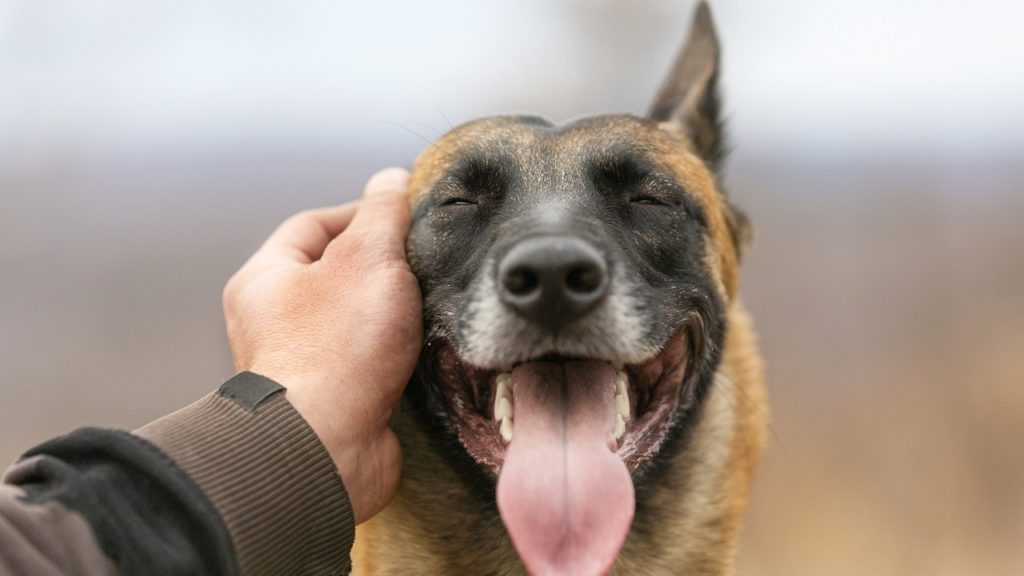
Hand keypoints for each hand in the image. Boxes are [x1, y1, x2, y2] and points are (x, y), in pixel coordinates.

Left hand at [222, 168, 421, 523]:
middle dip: (383, 267)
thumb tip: (391, 179)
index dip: (363, 212)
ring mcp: (303, 364)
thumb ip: (383, 213)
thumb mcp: (368, 258)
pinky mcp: (333, 401)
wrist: (326, 447)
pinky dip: (397, 355)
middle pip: (337, 274)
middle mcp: (274, 321)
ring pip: (356, 321)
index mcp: (266, 279)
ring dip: (394, 315)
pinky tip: (424, 351)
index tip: (406, 215)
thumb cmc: (337, 348)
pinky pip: (369, 363)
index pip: (315, 224)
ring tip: (429, 307)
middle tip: (423, 264)